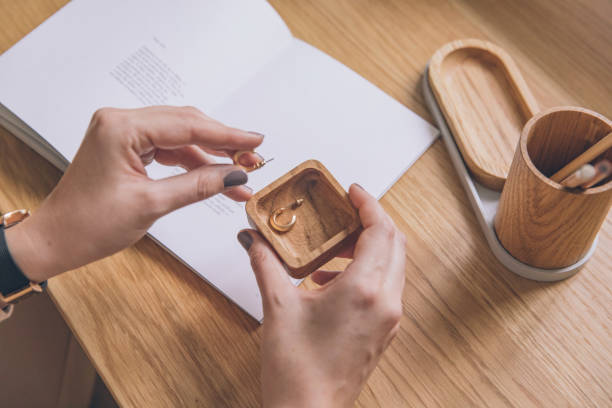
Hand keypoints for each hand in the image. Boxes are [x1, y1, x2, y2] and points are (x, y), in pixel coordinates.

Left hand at [6, 106, 263, 281]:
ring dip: (210, 156)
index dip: (227, 135)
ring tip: (239, 174)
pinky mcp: (126, 147)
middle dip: (222, 144)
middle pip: (186, 124)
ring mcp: (123, 133)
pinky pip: (168, 148)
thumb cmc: (88, 224)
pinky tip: (214, 176)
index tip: (255, 141)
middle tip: (252, 159)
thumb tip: (235, 175)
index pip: (187, 125)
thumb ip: (197, 185)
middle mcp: (120, 122)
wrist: (57, 240)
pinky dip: (192, 162)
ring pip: (180, 137)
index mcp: (121, 128)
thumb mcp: (151, 205)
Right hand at [238, 184, 405, 407]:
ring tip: (332, 248)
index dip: (368, 204)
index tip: (352, 191)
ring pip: (393, 265)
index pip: (381, 230)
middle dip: (370, 221)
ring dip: (368, 247)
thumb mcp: (277, 307)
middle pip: (394, 243)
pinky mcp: (384, 331)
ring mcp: (389, 319)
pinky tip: (331, 280)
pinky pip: (385, 286)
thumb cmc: (297, 371)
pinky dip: (366, 271)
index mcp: (364, 290)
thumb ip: (266, 264)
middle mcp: (386, 302)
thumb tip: (254, 239)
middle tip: (343, 212)